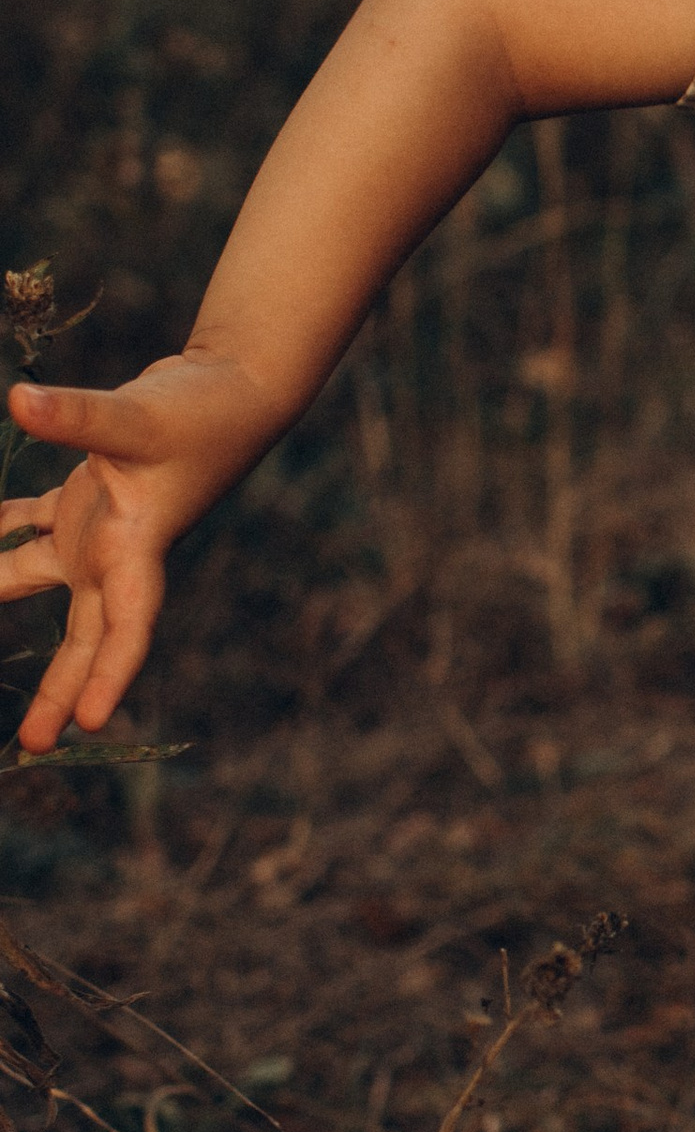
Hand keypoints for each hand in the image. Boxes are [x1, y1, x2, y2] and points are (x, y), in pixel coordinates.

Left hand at [1, 354, 280, 749]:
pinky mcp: (91, 496)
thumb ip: (76, 415)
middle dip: (61, 687)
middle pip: (87, 635)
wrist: (235, 386)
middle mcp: (118, 551)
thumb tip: (18, 400)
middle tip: (33, 745)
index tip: (86, 723)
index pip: (127, 626)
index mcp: (139, 547)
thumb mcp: (139, 416)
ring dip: (4, 600)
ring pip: (45, 584)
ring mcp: (101, 527)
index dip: (107, 676)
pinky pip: (33, 526)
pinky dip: (3, 531)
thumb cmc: (202, 411)